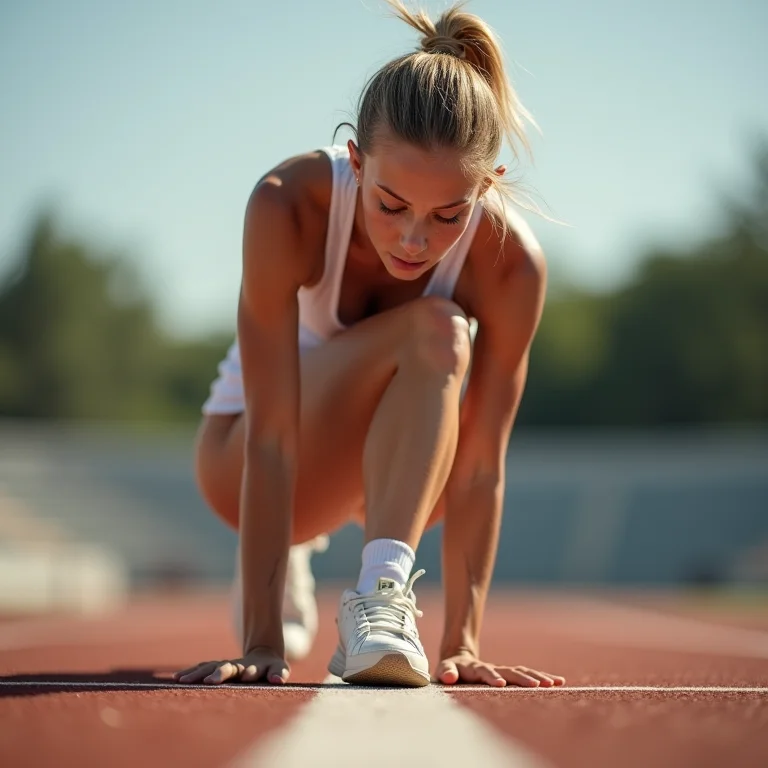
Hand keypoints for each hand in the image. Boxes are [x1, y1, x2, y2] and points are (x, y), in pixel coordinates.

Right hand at [173, 647, 288, 685]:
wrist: (262, 654)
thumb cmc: (271, 667)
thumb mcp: (279, 669)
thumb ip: (278, 673)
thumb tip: (278, 679)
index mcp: (253, 667)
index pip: (250, 669)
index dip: (249, 672)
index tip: (246, 675)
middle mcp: (237, 665)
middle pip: (227, 667)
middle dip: (219, 673)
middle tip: (209, 681)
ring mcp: (225, 665)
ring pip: (210, 667)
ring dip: (197, 673)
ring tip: (182, 680)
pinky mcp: (216, 668)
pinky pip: (202, 668)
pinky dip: (191, 672)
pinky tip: (177, 678)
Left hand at [436, 652, 564, 687]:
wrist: (459, 657)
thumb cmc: (450, 669)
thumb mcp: (444, 669)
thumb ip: (446, 671)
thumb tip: (448, 676)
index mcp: (475, 668)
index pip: (484, 671)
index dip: (491, 677)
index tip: (500, 683)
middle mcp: (492, 668)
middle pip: (509, 671)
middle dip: (522, 678)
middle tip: (537, 684)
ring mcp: (502, 670)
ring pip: (521, 672)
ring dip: (537, 677)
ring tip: (554, 683)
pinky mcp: (509, 675)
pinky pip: (527, 675)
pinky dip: (542, 677)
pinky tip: (558, 681)